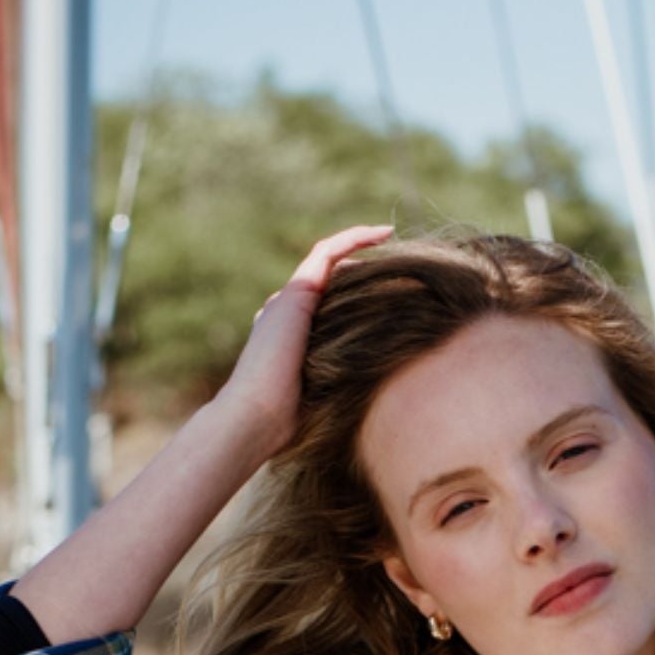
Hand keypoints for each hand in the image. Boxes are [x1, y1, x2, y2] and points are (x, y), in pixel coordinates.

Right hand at [213, 221, 395, 461]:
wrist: (258, 415)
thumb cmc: (291, 421)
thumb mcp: (326, 397)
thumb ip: (342, 384)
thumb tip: (382, 397)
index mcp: (290, 337)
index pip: (327, 306)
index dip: (355, 296)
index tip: (387, 294)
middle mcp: (286, 312)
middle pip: (329, 282)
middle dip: (361, 272)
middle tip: (397, 266)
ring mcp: (289, 299)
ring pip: (329, 263)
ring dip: (360, 247)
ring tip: (390, 239)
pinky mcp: (297, 291)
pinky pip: (328, 253)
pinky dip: (354, 239)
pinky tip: (382, 234)